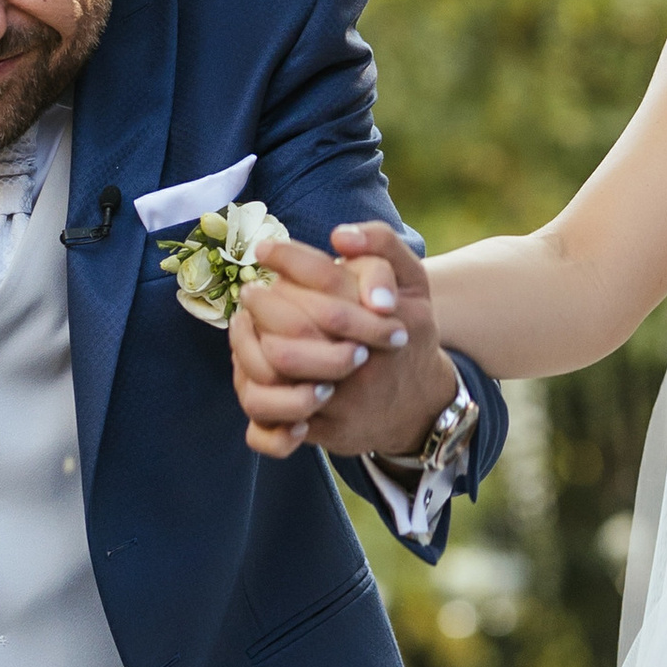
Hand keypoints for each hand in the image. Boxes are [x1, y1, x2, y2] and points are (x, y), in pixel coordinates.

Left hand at [228, 224, 457, 461]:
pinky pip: (273, 420)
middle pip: (293, 325)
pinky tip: (252, 370)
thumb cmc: (406, 330)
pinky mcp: (326, 430)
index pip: (326, 279)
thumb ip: (383, 243)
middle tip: (250, 291)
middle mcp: (364, 359)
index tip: (265, 250)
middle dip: (262, 302)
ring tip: (244, 326)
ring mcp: (343, 399)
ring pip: (274, 371)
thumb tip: (340, 236)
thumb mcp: (412, 281)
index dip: (288, 258)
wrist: (422, 403)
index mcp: (384, 317)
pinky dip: (255, 394)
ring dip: (248, 345)